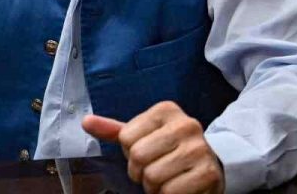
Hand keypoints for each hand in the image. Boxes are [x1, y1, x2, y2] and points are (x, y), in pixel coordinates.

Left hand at [83, 101, 223, 193]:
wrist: (212, 164)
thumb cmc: (169, 149)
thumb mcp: (142, 135)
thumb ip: (114, 130)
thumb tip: (85, 122)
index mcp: (166, 110)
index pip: (125, 137)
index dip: (129, 152)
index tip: (146, 152)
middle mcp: (186, 125)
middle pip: (138, 156)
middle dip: (139, 171)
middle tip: (153, 170)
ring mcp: (200, 149)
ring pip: (153, 176)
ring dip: (153, 186)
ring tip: (165, 179)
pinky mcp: (209, 174)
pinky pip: (171, 192)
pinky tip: (178, 188)